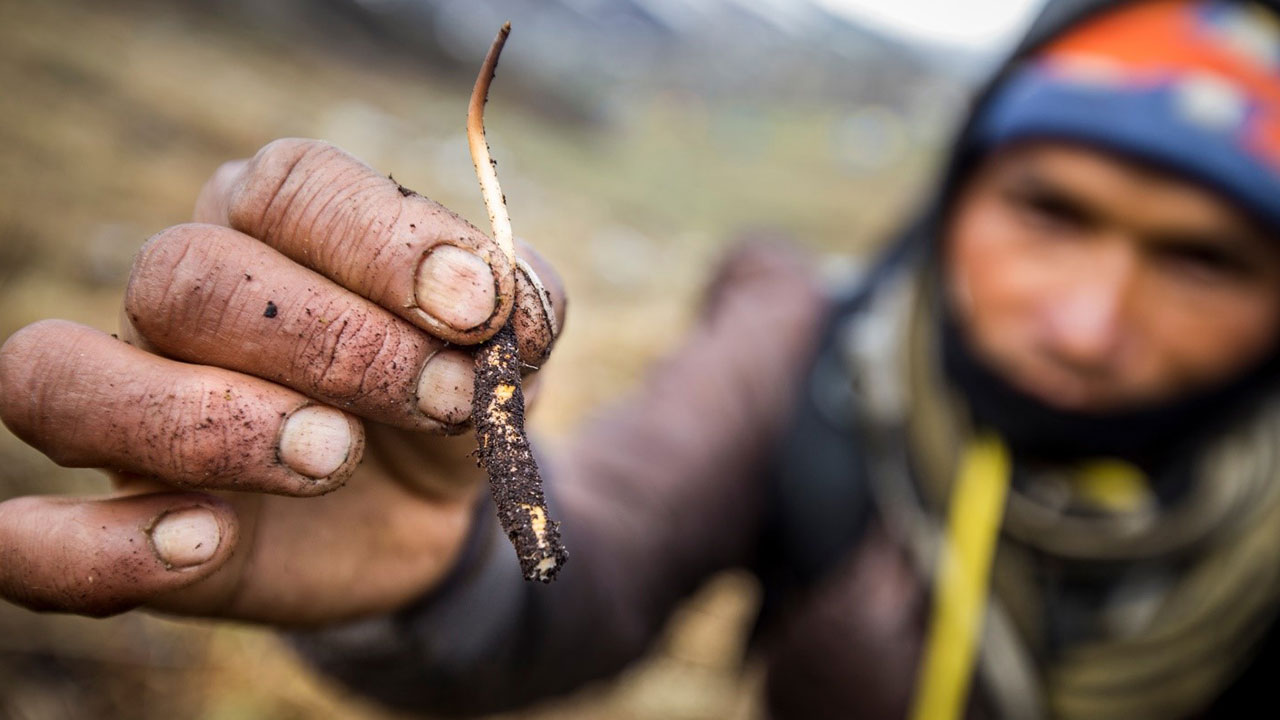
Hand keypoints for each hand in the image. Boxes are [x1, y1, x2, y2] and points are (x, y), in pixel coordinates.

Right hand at [0, 139, 564, 624]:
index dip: (383, 242)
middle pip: (184, 275)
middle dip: (328, 340)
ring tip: (333, 455)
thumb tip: (509, 307)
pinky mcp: (125, 524)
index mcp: (277, 225)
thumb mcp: (509, 347)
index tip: (479, 310)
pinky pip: (29, 539)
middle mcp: (183, 301)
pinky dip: (96, 548)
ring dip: (206, 420)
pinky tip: (207, 544)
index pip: (289, 185)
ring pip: (62, 377)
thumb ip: (521, 307)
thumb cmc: (453, 396)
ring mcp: (133, 411)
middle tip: (436, 397)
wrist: (434, 508)